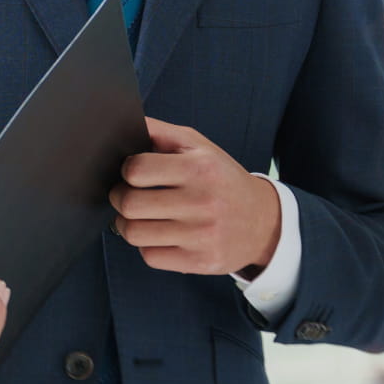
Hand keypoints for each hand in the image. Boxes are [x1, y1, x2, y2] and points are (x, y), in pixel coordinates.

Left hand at [110, 117, 280, 275]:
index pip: (136, 169)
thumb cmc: (221, 179)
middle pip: (129, 204)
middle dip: (120, 198)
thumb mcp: (198, 146)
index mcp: (200, 167)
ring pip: (133, 233)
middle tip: (127, 195)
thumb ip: (160, 131)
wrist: (263, 222)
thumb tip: (123, 122)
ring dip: (128, 224)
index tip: (132, 174)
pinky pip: (150, 256)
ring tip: (139, 216)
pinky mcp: (200, 261)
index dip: (126, 171)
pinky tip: (160, 235)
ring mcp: (201, 235)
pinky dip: (148, 246)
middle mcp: (202, 201)